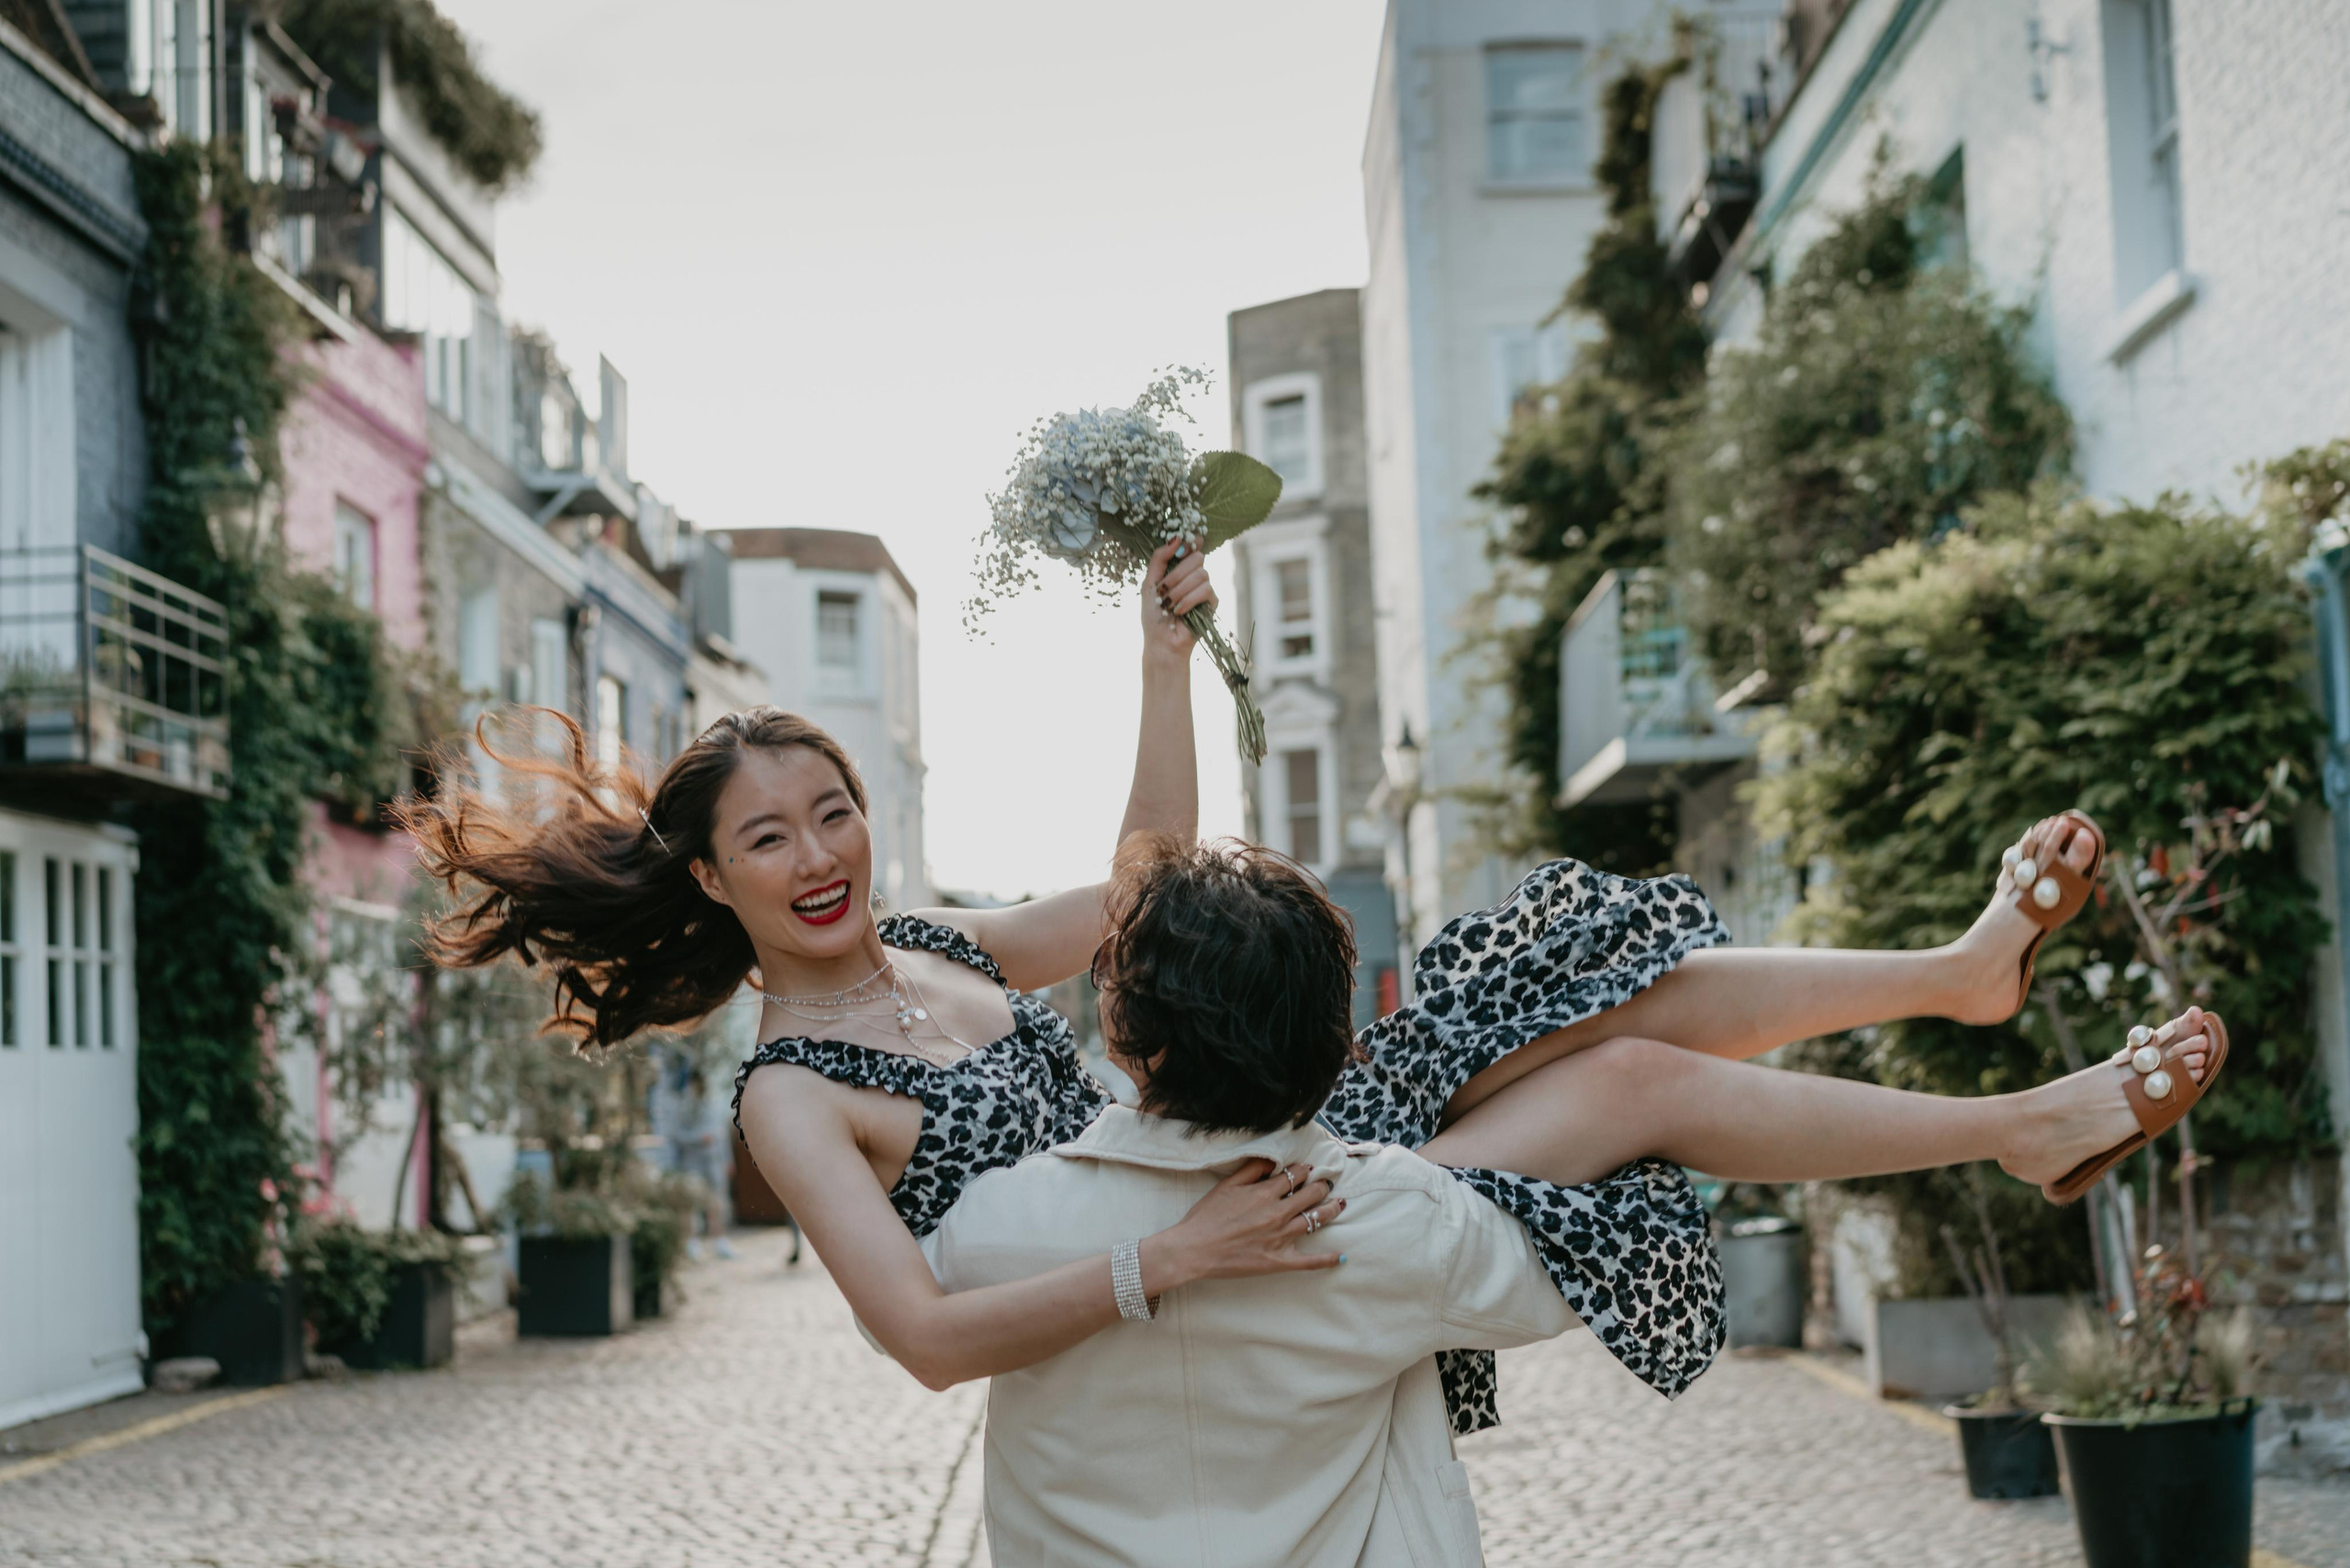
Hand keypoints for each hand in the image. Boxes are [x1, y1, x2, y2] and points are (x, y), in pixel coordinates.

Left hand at [1141, 537, 1215, 666]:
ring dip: (1180, 590)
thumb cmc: (1153, 614)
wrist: (1161, 641)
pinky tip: (1179, 611)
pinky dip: (1189, 600)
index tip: (1183, 547)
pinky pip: (1206, 590)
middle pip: (1197, 557)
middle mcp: (1193, 575)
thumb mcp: (1149, 582)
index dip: (1191, 542)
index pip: (1192, 546)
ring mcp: (1204, 588)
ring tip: (1169, 604)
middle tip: (1164, 589)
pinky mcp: (1212, 602)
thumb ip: (1159, 559)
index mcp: (1179, 568)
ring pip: (1201, 574)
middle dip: (1177, 574)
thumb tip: (1177, 538)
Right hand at [1155, 1158, 1345, 1285]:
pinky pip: (1309, 1261)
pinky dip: (1326, 1259)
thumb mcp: (1226, 1185)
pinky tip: (1340, 1257)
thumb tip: (1271, 1160)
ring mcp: (1280, 1238)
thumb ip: (1251, 1169)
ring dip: (1331, 1210)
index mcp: (1264, 1193)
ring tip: (1340, 1204)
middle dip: (1321, 1186)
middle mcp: (1277, 1214)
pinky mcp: (1279, 1261)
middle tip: (1326, 1184)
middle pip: (1311, 1195)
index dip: (1304, 1170)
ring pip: (1315, 1221)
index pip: (1294, 1176)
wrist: (1194, 1249)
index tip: (1308, 1169)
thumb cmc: (1206, 1217)